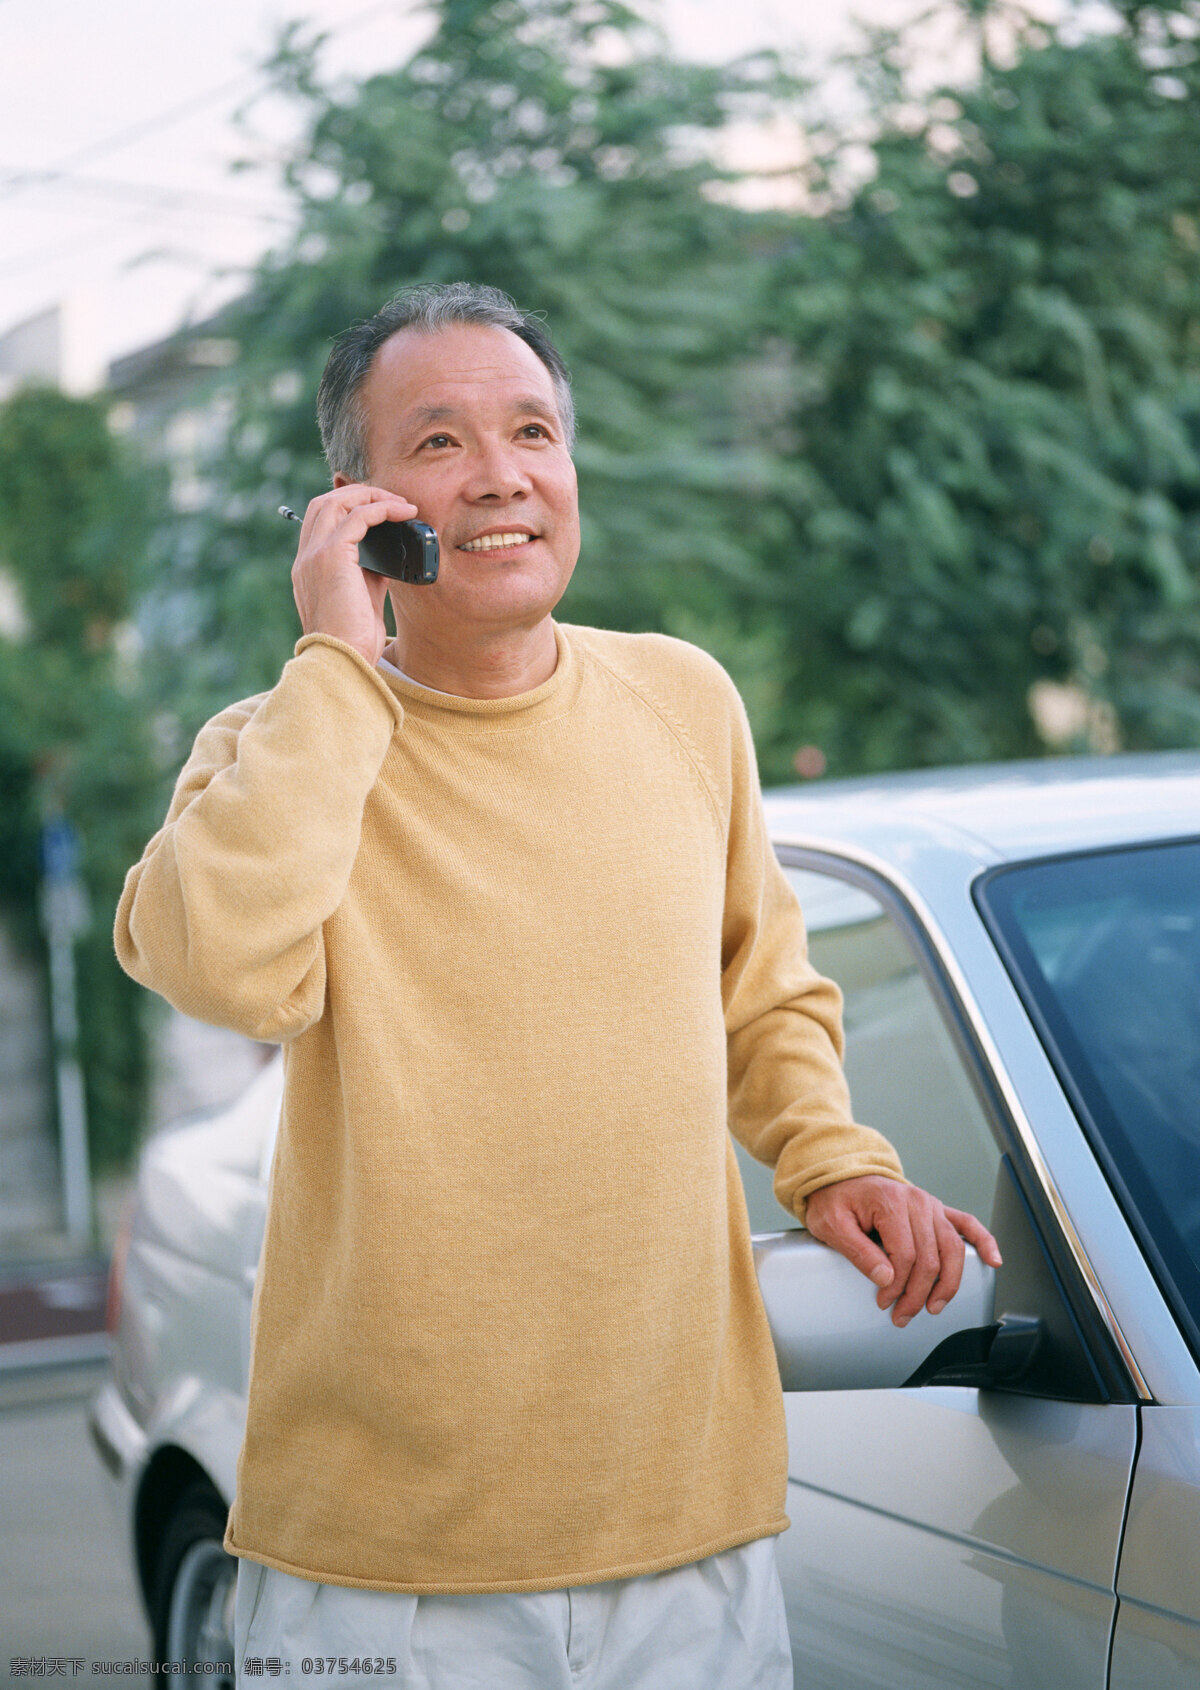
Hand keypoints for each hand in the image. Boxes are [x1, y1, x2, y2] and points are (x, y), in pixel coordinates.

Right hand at [291, 484, 419, 665]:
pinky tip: (402, 513)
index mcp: (308, 569)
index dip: (350, 507)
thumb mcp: (362, 599)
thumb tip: (390, 556)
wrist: (342, 662)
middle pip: (324, 503)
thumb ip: (369, 573)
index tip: (381, 511)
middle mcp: (305, 558)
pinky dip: (381, 508)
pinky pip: (357, 516)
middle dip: (360, 493)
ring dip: (372, 495)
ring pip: (336, 501)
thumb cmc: (354, 642)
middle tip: (393, 501)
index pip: (322, 522)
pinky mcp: (331, 556)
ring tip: (401, 504)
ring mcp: (314, 555)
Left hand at [804, 1175, 1002, 1327]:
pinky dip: (984, 1242)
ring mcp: (931, 1205)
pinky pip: (967, 1224)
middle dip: (918, 1293)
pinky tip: (993, 1260)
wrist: (840, 1176)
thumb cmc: (835, 1199)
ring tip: (934, 1307)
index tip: (883, 1301)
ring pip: (952, 1248)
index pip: (905, 1255)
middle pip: (930, 1257)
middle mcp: (917, 1202)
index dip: (897, 1285)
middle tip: (902, 1314)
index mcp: (890, 1203)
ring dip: (947, 1283)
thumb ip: (858, 1251)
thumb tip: (886, 1278)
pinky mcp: (937, 1209)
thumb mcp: (832, 1225)